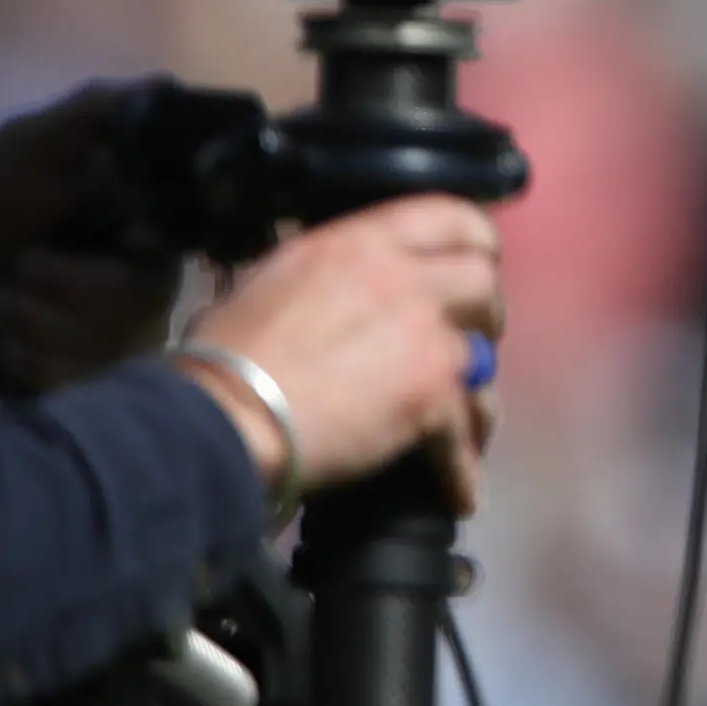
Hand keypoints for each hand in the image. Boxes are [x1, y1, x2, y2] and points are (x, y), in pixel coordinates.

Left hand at [0, 80, 181, 397]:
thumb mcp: (27, 148)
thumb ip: (93, 114)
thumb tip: (164, 85)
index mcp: (138, 225)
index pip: (178, 248)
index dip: (128, 256)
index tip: (93, 246)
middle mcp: (140, 281)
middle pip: (148, 300)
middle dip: (73, 289)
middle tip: (25, 269)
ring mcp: (114, 335)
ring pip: (114, 344)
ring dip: (41, 323)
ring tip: (6, 308)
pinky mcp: (84, 379)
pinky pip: (85, 381)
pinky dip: (33, 363)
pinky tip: (7, 347)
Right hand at [181, 195, 506, 515]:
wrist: (221, 417)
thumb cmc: (224, 356)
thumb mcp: (268, 282)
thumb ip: (320, 273)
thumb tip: (332, 279)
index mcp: (358, 243)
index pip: (449, 214)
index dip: (476, 240)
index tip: (477, 265)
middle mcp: (401, 277)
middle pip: (482, 280)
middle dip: (484, 313)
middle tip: (467, 341)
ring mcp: (422, 333)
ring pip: (485, 357)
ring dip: (479, 391)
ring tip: (466, 417)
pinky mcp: (430, 392)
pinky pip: (466, 427)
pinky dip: (462, 466)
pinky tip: (459, 491)